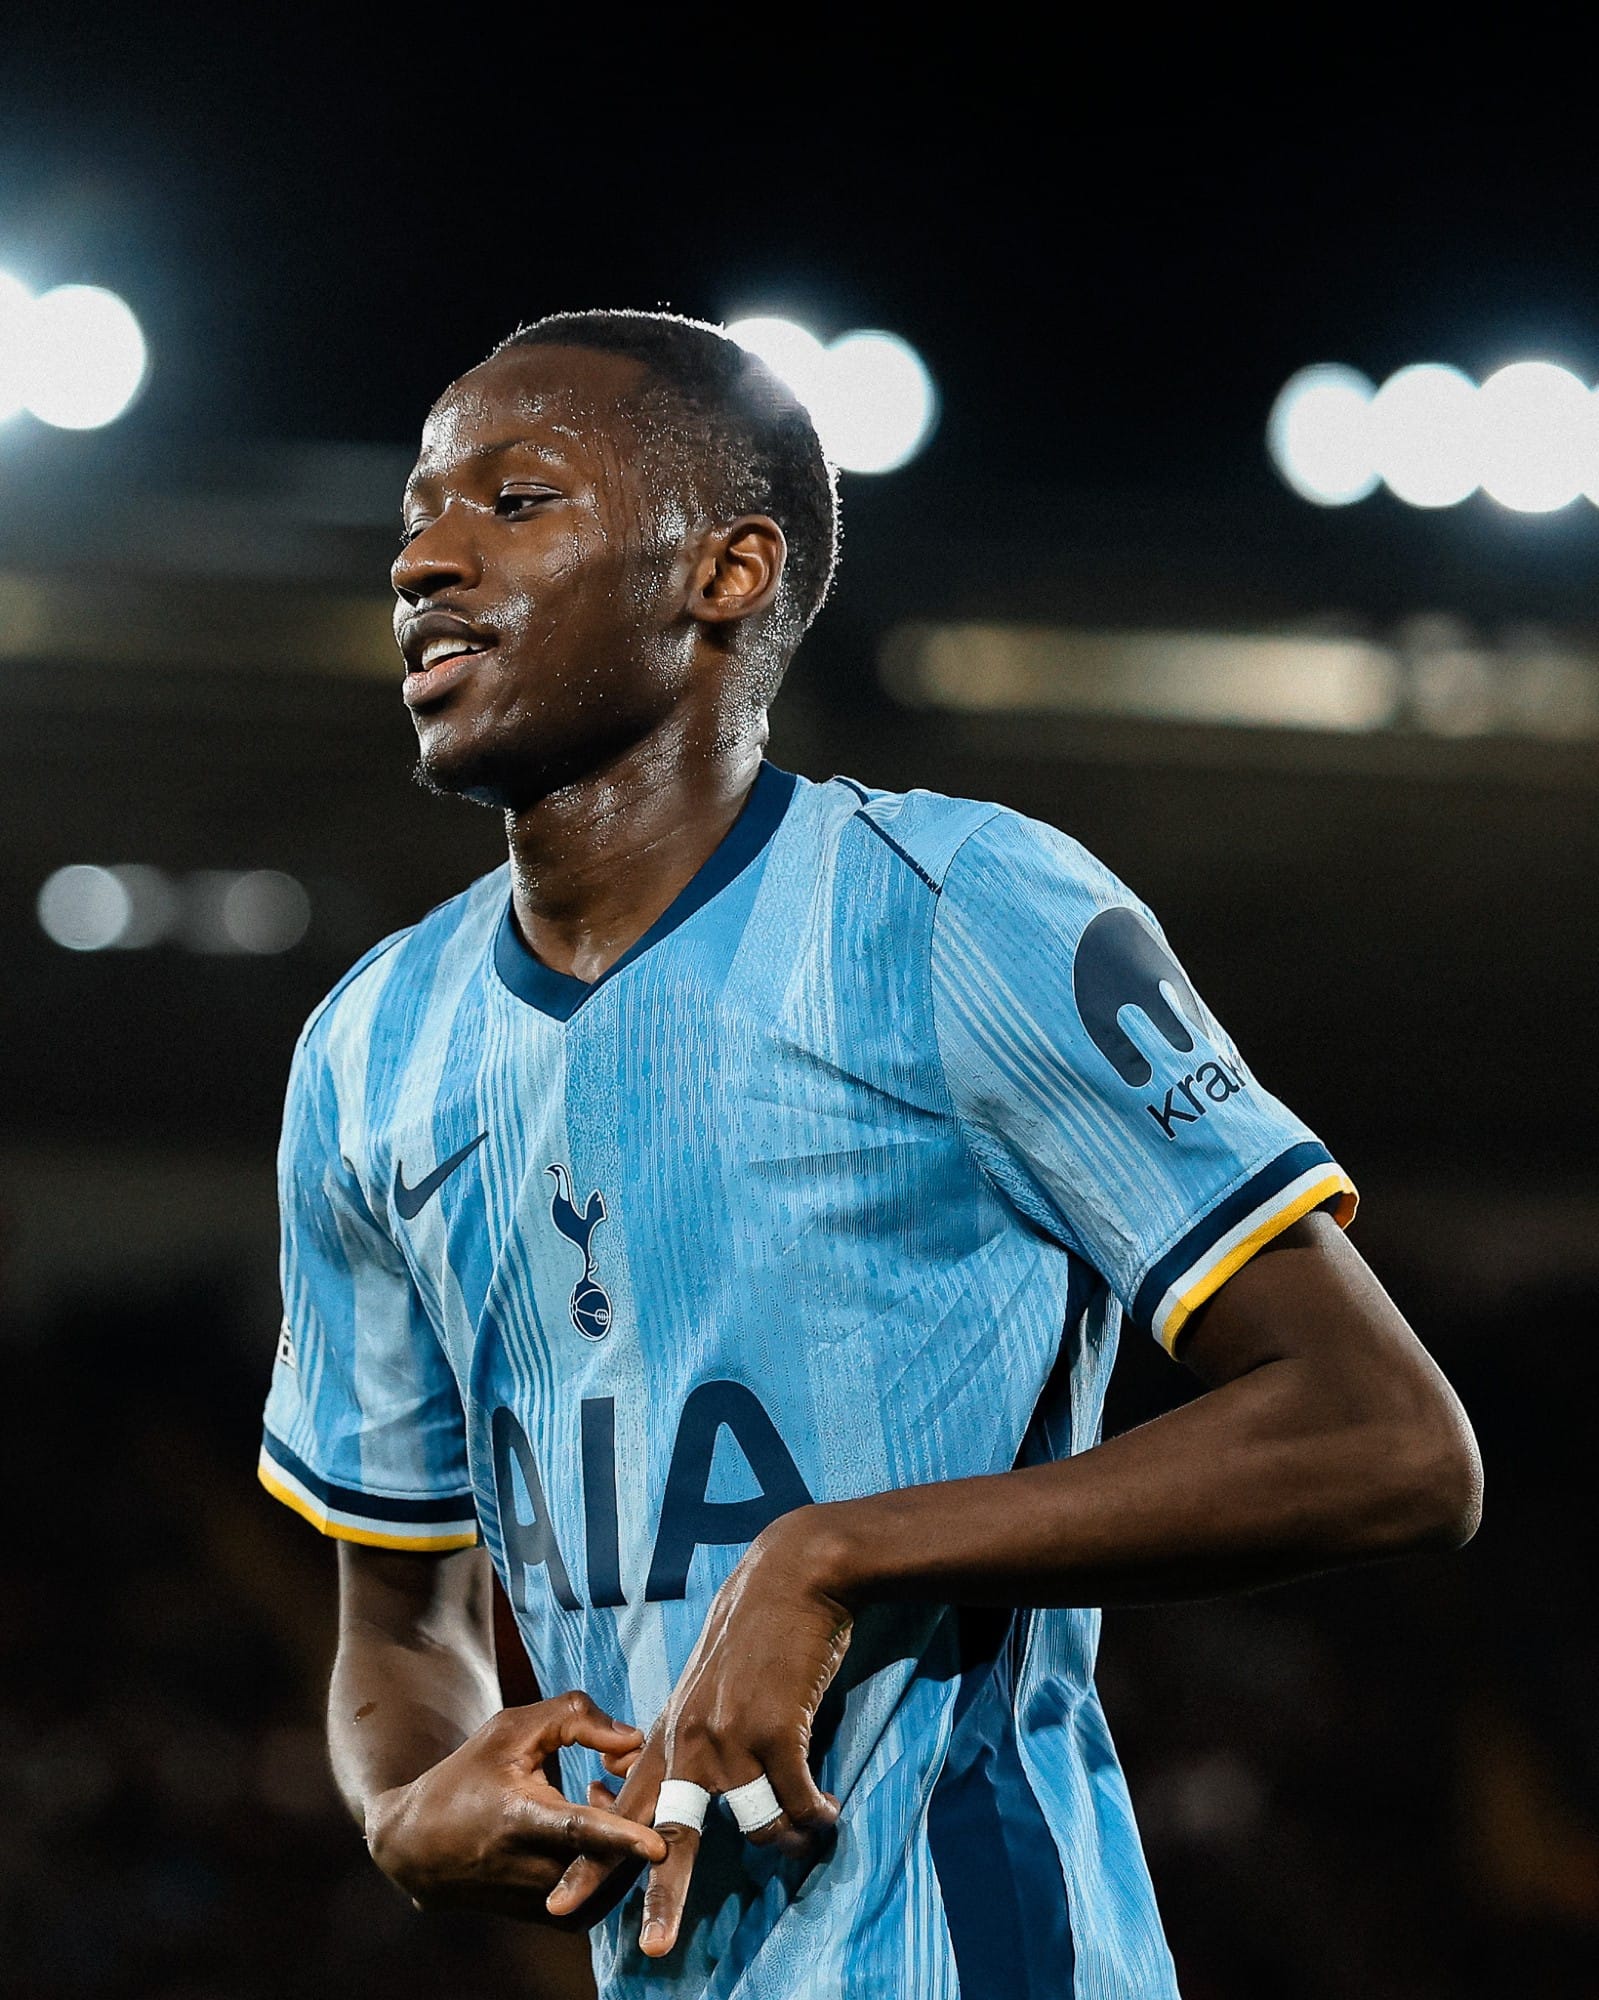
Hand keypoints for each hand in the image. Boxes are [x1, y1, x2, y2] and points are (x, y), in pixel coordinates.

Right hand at [365, 1690, 667, 1925]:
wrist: (419, 1846)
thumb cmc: (468, 1775)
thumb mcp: (511, 1730)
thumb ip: (574, 1719)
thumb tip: (635, 1738)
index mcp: (519, 1819)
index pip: (577, 1833)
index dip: (619, 1837)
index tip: (658, 1846)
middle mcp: (532, 1870)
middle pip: (608, 1854)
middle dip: (634, 1811)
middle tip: (620, 1770)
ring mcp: (542, 1901)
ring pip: (611, 1875)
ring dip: (624, 1836)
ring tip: (598, 1793)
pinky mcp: (550, 1918)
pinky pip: (603, 1893)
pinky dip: (613, 1859)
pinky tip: (593, 1826)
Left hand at [546, 1511, 851, 1957]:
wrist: (791, 1576)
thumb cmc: (756, 1630)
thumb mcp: (706, 1685)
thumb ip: (687, 1733)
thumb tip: (669, 1779)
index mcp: (670, 1733)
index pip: (624, 1810)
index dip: (594, 1859)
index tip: (561, 1902)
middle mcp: (690, 1741)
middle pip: (668, 1836)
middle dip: (660, 1897)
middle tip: (651, 1949)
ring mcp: (730, 1736)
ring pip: (753, 1828)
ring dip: (785, 1841)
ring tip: (807, 1834)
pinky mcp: (774, 1728)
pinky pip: (795, 1802)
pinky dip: (816, 1816)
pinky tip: (829, 1813)